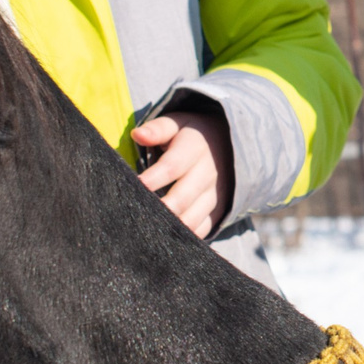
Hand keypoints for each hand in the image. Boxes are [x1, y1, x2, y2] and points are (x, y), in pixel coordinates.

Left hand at [134, 108, 232, 238]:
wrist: (228, 145)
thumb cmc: (189, 135)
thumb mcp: (177, 124)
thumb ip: (157, 129)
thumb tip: (137, 134)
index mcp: (195, 148)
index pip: (173, 165)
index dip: (153, 178)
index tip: (134, 185)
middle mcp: (207, 173)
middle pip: (182, 197)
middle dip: (161, 209)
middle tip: (137, 216)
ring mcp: (214, 195)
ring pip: (192, 218)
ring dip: (170, 227)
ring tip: (146, 231)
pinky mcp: (216, 211)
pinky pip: (201, 229)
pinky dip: (183, 236)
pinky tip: (163, 239)